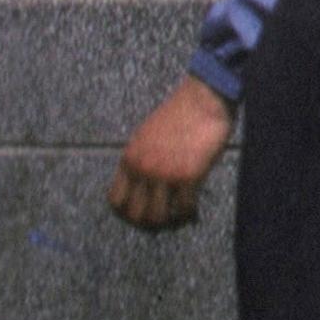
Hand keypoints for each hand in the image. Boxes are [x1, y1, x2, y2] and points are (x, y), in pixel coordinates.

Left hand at [109, 75, 233, 231]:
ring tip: (179, 217)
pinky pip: (184, 207)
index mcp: (130, 159)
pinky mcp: (189, 176)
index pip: (116, 199)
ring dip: (169, 221)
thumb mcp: (147, 135)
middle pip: (136, 214)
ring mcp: (165, 174)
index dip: (127, 212)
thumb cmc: (179, 112)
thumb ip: (142, 158)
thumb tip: (143, 180)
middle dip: (149, 221)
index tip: (141, 212)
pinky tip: (194, 209)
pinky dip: (189, 213)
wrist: (203, 98)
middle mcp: (143, 170)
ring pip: (158, 216)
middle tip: (163, 220)